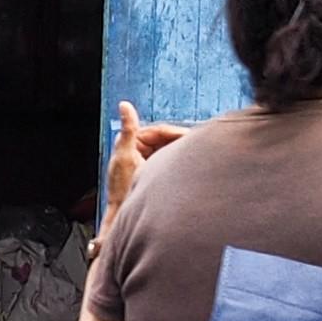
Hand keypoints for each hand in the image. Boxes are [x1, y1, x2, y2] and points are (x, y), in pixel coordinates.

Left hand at [104, 101, 185, 217]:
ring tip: (196, 158)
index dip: (177, 134)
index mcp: (131, 141)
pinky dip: (178, 163)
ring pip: (169, 151)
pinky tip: (189, 168)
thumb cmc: (123, 189)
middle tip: (199, 148)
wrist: (123, 216)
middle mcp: (138, 149)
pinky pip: (169, 162)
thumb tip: (124, 105)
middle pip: (166, 141)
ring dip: (181, 153)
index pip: (159, 132)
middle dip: (181, 144)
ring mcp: (146, 161)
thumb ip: (128, 129)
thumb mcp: (127, 156)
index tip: (193, 138)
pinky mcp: (151, 172)